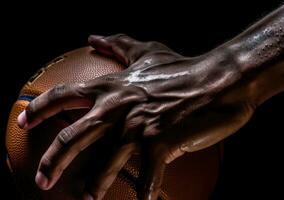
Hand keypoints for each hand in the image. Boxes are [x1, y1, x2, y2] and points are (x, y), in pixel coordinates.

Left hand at [17, 34, 255, 199]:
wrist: (218, 80)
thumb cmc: (183, 67)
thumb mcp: (148, 51)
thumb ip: (120, 45)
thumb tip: (95, 36)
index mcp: (112, 88)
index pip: (64, 97)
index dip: (39, 109)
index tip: (22, 121)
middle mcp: (118, 109)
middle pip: (72, 137)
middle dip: (52, 161)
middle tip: (41, 180)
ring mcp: (138, 128)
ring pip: (105, 163)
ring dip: (94, 185)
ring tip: (86, 199)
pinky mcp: (161, 143)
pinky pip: (149, 176)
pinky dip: (147, 192)